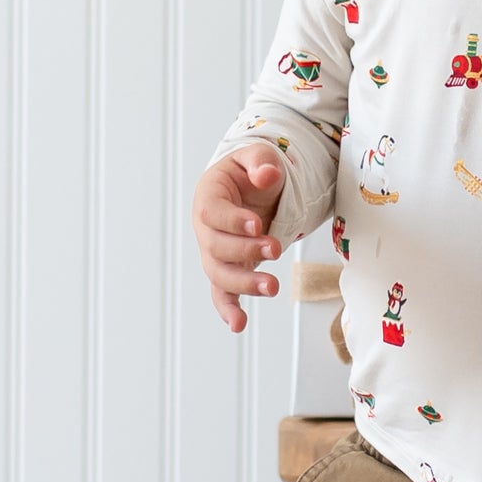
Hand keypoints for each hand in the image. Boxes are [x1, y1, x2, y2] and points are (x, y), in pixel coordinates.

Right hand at [193, 147, 287, 331]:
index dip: (232, 220)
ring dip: (244, 283)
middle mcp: (206, 228)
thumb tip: (268, 175)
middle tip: (275, 249)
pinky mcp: (228, 269)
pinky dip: (228, 310)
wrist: (250, 189)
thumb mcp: (258, 157)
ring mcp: (215, 252)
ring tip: (273, 287)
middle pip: (216, 247)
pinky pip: (222, 293)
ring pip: (220, 274)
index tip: (256, 224)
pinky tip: (238, 325)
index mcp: (209, 197)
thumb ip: (261, 163)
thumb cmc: (251, 172)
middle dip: (245, 251)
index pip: (212, 212)